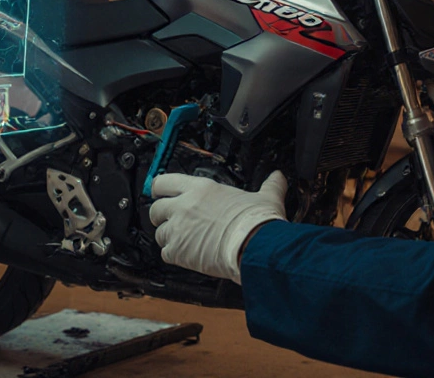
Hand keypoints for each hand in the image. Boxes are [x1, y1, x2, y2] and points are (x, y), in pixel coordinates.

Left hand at [149, 171, 287, 284]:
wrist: (254, 246)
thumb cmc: (257, 222)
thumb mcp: (266, 197)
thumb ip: (270, 185)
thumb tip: (278, 177)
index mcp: (201, 188)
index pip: (163, 182)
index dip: (159, 189)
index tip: (160, 193)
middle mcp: (184, 206)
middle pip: (155, 209)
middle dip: (161, 216)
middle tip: (171, 221)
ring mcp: (179, 229)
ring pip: (159, 233)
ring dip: (169, 238)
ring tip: (184, 242)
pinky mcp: (178, 252)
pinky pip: (165, 254)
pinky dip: (174, 256)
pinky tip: (187, 256)